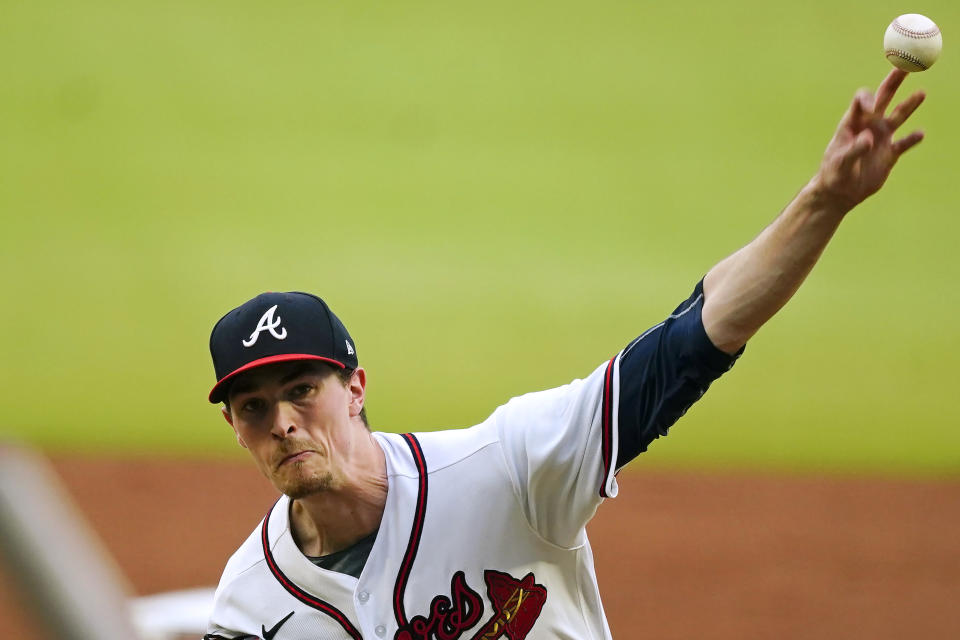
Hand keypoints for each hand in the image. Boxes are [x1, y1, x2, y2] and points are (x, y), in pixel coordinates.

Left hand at [814, 69, 925, 212]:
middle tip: (907, 65)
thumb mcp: (840, 164)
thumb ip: (854, 150)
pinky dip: (912, 139)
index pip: (862, 101)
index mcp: (852, 123)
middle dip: (894, 81)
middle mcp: (868, 126)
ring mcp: (881, 138)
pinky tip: (920, 134)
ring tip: (922, 93)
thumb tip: (869, 138)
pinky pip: (904, 143)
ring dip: (909, 105)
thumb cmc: (833, 175)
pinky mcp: (890, 154)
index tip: (872, 107)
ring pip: (898, 117)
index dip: (868, 99)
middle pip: (884, 98)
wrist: (840, 193)